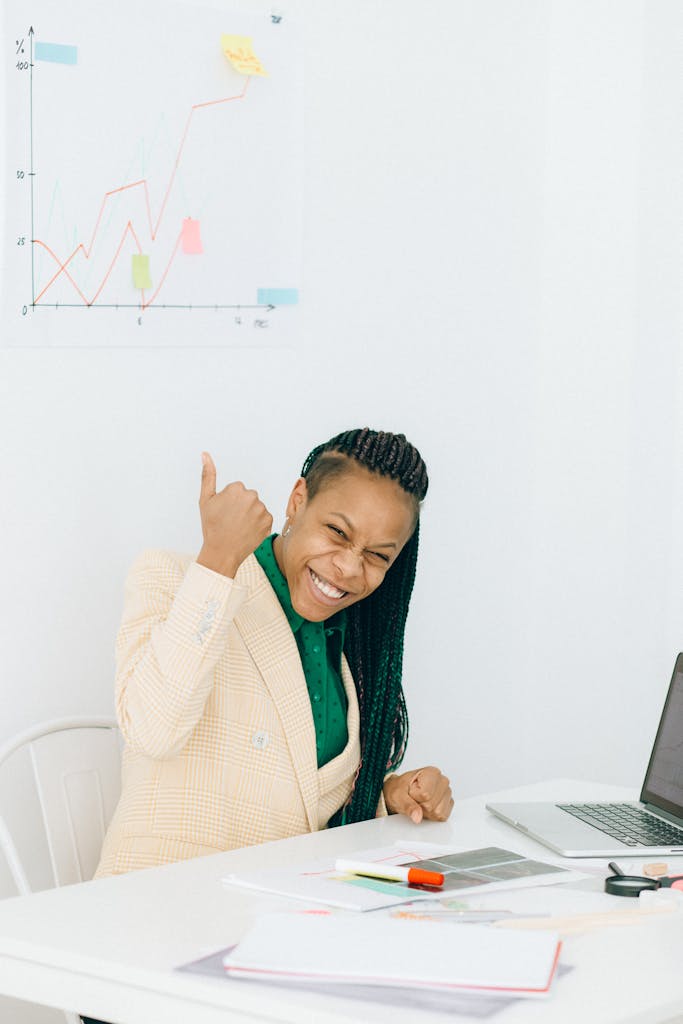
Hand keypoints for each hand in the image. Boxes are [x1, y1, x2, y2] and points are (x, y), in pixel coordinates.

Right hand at [196, 452, 272, 576]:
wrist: (222, 552)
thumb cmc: (211, 525)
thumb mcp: (205, 499)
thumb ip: (207, 475)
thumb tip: (205, 454)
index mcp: (237, 488)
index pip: (237, 489)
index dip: (229, 501)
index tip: (223, 512)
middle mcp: (252, 496)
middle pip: (248, 497)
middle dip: (241, 506)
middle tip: (231, 520)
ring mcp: (262, 509)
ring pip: (256, 507)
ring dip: (250, 515)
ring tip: (239, 527)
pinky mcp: (269, 521)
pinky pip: (264, 517)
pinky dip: (258, 524)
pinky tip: (248, 531)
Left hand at [383, 766, 452, 823]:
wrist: (402, 792)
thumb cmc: (400, 789)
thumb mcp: (397, 795)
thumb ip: (407, 805)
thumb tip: (417, 816)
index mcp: (432, 773)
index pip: (426, 795)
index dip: (415, 798)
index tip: (411, 792)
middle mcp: (442, 780)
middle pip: (432, 805)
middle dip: (420, 806)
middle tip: (414, 798)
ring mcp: (447, 792)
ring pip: (438, 813)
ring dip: (427, 812)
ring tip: (420, 802)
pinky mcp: (449, 803)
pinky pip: (442, 817)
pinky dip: (432, 816)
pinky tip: (426, 807)